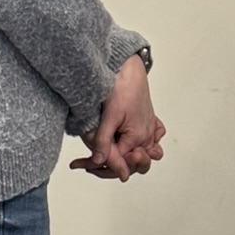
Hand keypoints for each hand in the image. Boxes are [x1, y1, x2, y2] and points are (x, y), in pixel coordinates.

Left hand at [70, 54, 165, 181]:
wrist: (130, 68)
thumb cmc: (123, 87)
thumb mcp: (109, 117)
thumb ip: (104, 142)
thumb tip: (98, 162)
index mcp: (138, 137)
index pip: (119, 163)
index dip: (99, 166)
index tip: (81, 164)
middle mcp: (147, 136)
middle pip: (132, 163)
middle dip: (112, 165)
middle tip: (89, 163)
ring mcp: (150, 129)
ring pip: (141, 154)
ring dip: (125, 158)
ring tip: (106, 156)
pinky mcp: (150, 121)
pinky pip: (153, 139)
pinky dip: (145, 144)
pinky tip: (132, 145)